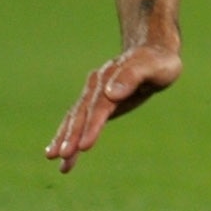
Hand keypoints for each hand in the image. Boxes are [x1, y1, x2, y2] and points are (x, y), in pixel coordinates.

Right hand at [46, 43, 180, 173]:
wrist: (153, 52)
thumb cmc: (157, 61)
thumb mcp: (152, 66)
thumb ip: (133, 76)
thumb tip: (112, 93)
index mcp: (109, 78)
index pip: (99, 106)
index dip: (92, 126)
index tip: (84, 146)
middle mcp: (95, 86)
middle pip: (81, 114)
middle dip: (71, 135)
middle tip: (60, 156)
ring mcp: (93, 94)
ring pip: (75, 119)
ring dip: (64, 139)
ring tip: (53, 158)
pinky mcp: (95, 103)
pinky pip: (79, 122)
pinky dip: (71, 138)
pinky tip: (65, 157)